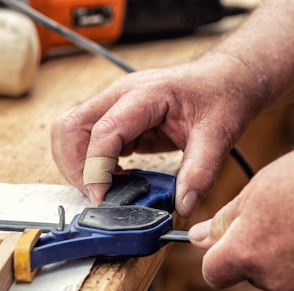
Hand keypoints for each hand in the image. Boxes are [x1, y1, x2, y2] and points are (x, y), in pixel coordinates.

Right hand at [50, 53, 264, 217]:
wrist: (224, 79)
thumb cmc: (221, 98)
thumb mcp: (218, 136)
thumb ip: (200, 173)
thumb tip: (183, 206)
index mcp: (144, 95)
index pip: (102, 132)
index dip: (95, 169)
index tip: (102, 198)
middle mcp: (119, 96)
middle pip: (69, 128)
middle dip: (75, 167)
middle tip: (98, 195)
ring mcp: (113, 105)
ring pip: (69, 133)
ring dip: (77, 165)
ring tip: (105, 188)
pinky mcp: (115, 118)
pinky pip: (84, 140)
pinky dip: (89, 164)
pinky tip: (115, 179)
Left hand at [189, 134, 293, 290]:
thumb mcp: (260, 188)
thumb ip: (225, 220)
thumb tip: (198, 238)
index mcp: (248, 253)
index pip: (214, 273)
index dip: (219, 256)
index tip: (229, 240)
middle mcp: (277, 279)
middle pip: (254, 273)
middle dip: (260, 251)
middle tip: (283, 216)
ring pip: (289, 277)